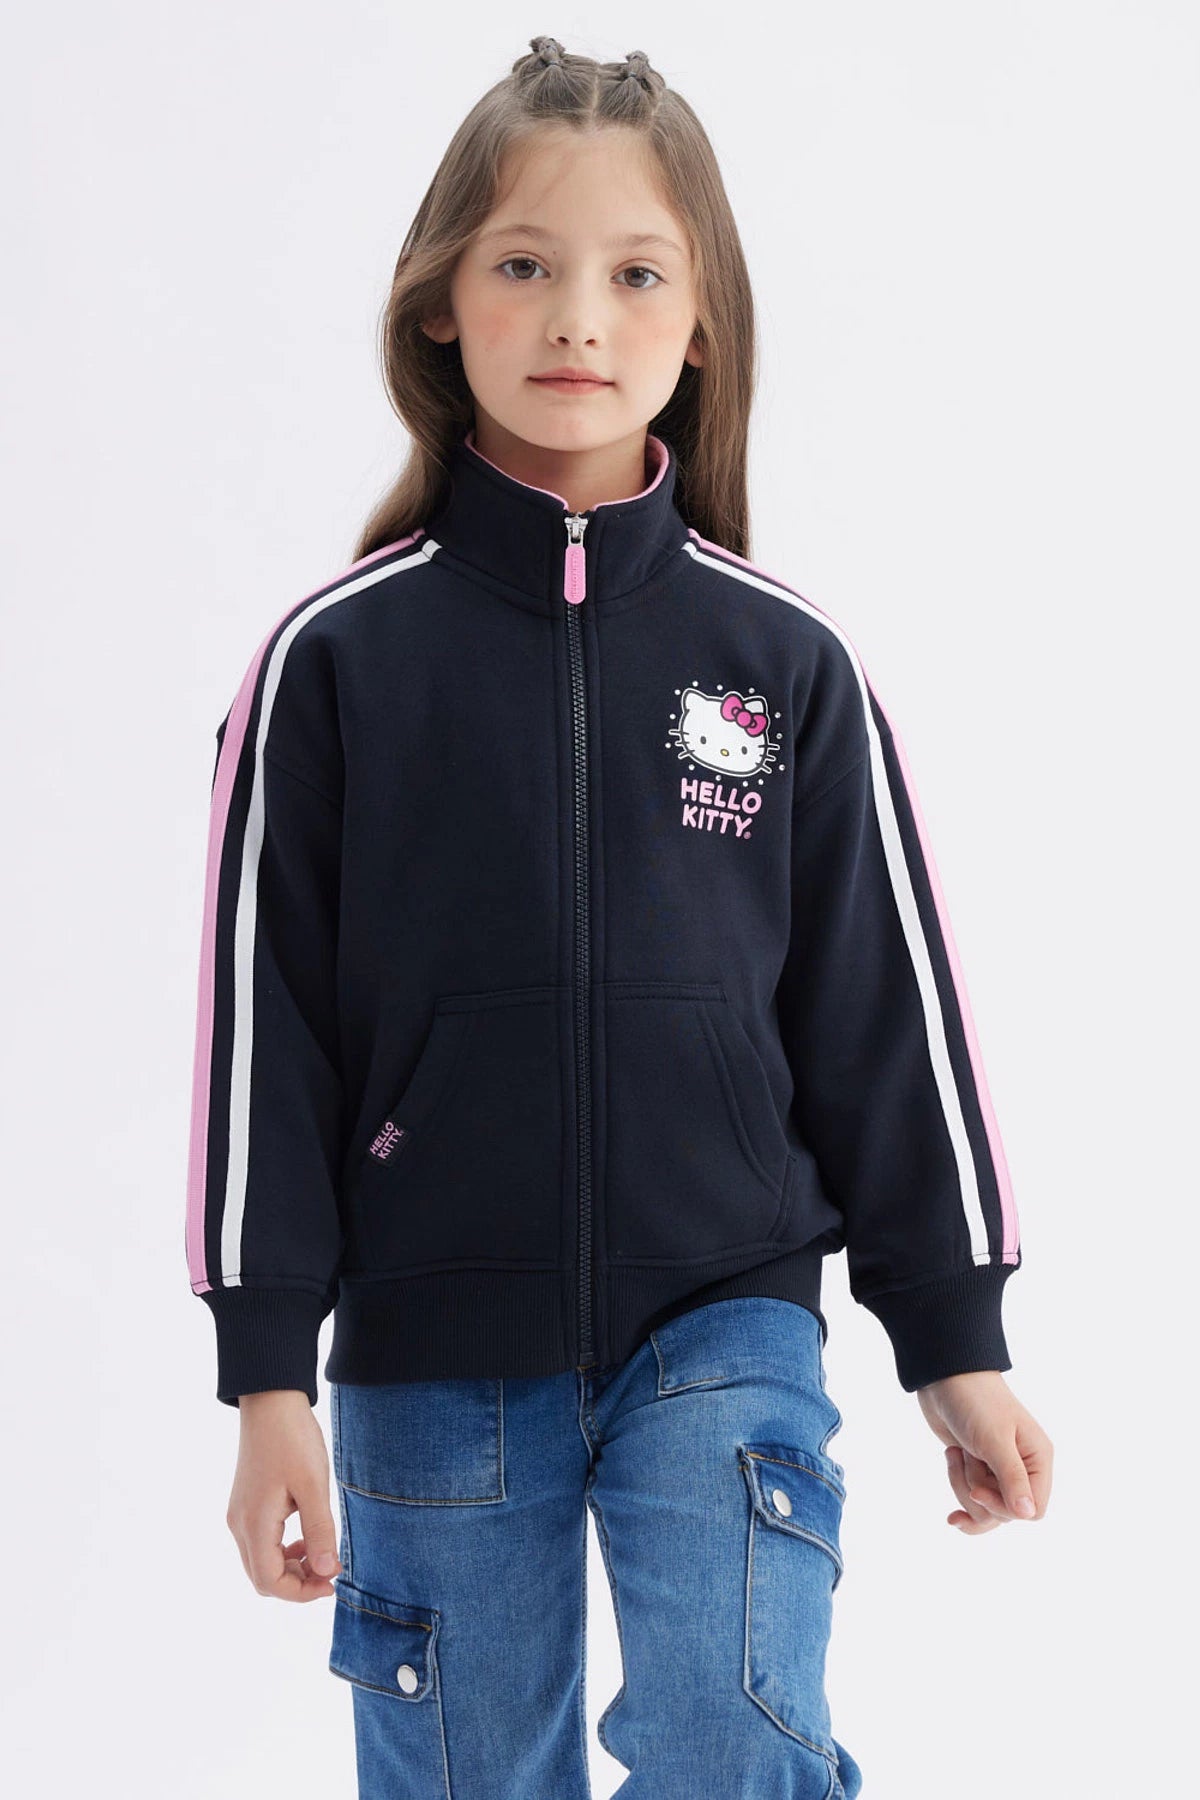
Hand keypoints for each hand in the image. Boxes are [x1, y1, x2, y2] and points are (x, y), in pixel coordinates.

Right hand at [225, 1389, 343, 1599]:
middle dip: (296, 1583)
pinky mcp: (246, 1504)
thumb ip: (319, 1531)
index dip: (301, 1592)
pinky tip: (307, 1535)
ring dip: (290, 1567)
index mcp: (254, 1524)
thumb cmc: (293, 1439)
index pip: (269, 1582)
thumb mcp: (313, 1485)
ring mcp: (239, 1514)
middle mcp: (239, 1524)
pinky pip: (261, 1542)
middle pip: (262, 1577)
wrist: (270, 1400)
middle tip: (330, 1571)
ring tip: (322, 1552)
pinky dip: (283, 1549)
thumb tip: (325, 1573)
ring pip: (260, 1561)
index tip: (332, 1582)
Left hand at [915, 1370, 1052, 1534]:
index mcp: (1038, 1459)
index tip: (978, 1489)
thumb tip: (1028, 1514)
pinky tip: (949, 1500)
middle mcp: (1023, 1468)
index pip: (1034, 1511)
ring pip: (985, 1509)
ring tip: (955, 1453)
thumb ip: (1012, 1478)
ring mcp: (998, 1470)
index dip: (1004, 1508)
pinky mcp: (977, 1468)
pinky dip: (958, 1489)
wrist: (944, 1378)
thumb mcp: (994, 1440)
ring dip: (962, 1486)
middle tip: (966, 1458)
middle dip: (977, 1493)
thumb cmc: (976, 1402)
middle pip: (1006, 1513)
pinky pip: (971, 1499)